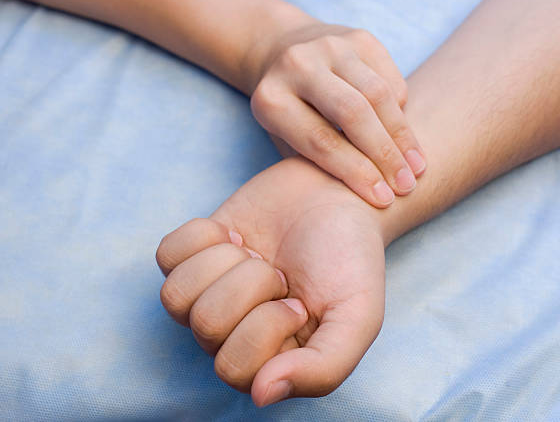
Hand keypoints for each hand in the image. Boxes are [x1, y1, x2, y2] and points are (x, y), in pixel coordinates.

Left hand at [156, 157, 385, 405]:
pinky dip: (204, 236)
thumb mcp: (358, 317)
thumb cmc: (349, 260)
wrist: (335, 199)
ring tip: (257, 255)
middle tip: (279, 275)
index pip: (234, 368)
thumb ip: (324, 368)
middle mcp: (230, 334)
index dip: (266, 327)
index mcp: (268, 361)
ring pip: (177, 295)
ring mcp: (206, 295)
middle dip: (249, 287)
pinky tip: (234, 236)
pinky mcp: (190, 256)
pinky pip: (166, 255)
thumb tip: (262, 394)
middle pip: (206, 325)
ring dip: (226, 261)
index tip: (298, 303)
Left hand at [247, 22, 425, 207]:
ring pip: (378, 93)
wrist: (281, 53)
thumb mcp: (285, 140)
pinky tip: (405, 135)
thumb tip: (363, 190)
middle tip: (407, 185)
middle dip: (385, 155)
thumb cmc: (287, 112)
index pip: (320, 141)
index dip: (356, 173)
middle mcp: (297, 66)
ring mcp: (329, 45)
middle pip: (353, 114)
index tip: (383, 198)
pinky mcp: (357, 37)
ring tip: (417, 166)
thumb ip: (316, 161)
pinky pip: (389, 77)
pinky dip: (400, 108)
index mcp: (271, 99)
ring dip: (402, 135)